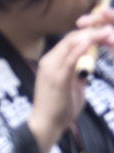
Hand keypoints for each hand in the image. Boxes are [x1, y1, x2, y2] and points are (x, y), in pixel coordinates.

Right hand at [29, 22, 113, 150]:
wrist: (46, 124)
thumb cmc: (59, 108)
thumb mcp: (71, 86)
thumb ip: (76, 74)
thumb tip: (85, 68)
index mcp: (52, 62)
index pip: (70, 40)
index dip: (88, 33)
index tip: (105, 31)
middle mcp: (49, 61)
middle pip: (71, 38)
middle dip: (92, 31)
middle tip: (109, 28)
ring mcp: (51, 68)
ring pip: (71, 44)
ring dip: (90, 36)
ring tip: (106, 32)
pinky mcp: (57, 78)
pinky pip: (69, 59)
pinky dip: (81, 49)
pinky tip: (91, 42)